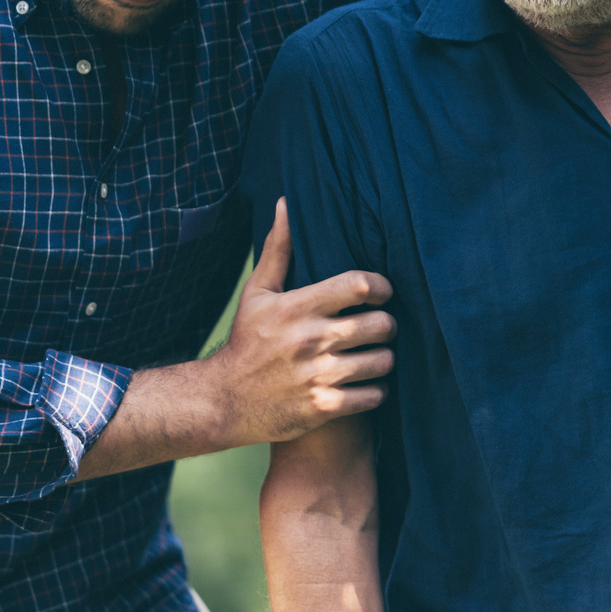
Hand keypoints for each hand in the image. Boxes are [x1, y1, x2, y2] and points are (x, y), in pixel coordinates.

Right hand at [207, 200, 396, 447]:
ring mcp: (318, 376)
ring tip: (375, 355)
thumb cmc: (246, 341)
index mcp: (298, 307)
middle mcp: (310, 340)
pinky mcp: (323, 408)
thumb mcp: (257, 294)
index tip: (381, 292)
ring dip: (384, 358)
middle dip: (388, 324)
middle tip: (381, 326)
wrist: (222, 401)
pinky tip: (366, 383)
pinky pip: (373, 396)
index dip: (381, 286)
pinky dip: (376, 390)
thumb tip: (286, 203)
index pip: (358, 285)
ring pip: (382, 362)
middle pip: (380, 324)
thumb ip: (279, 249)